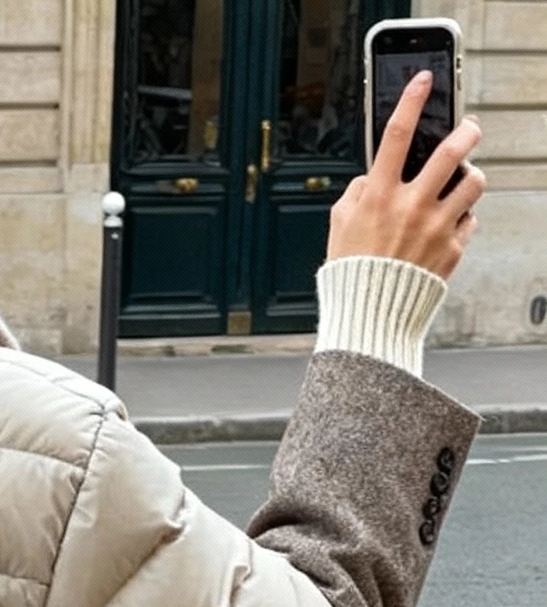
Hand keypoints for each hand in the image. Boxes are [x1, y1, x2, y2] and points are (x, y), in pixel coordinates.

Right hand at [329, 71, 484, 280]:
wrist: (371, 320)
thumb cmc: (352, 275)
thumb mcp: (339, 228)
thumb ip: (355, 194)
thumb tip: (371, 176)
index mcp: (379, 196)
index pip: (397, 133)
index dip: (411, 98)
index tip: (423, 79)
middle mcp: (411, 206)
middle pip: (452, 150)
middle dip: (467, 130)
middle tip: (470, 127)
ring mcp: (436, 228)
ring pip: (474, 182)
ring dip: (472, 175)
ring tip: (465, 179)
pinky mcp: (452, 250)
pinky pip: (470, 221)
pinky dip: (463, 217)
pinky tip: (451, 222)